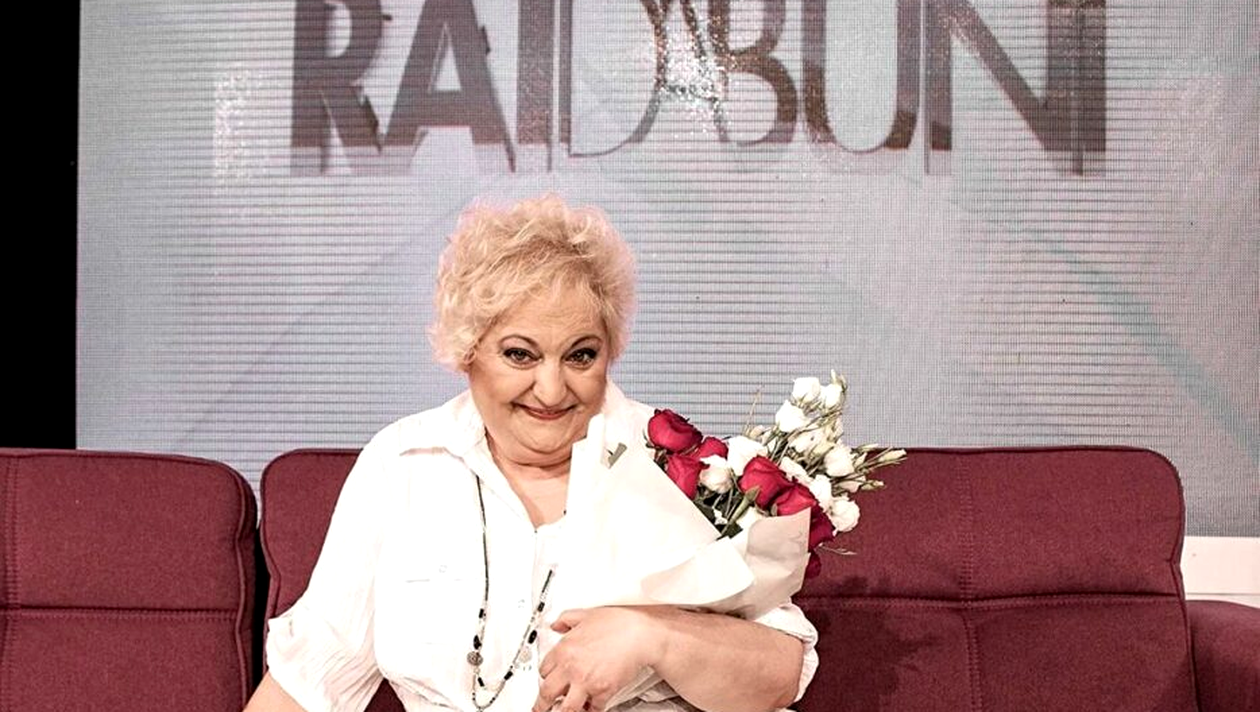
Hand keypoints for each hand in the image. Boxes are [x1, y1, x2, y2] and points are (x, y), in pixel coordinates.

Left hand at [533, 607, 663, 711]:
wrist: (639, 634)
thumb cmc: (618, 623)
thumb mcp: (585, 615)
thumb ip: (566, 619)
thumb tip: (557, 624)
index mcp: (564, 649)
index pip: (543, 670)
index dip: (545, 677)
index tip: (547, 681)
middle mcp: (571, 668)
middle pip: (547, 693)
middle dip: (542, 704)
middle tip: (541, 707)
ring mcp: (586, 682)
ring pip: (566, 708)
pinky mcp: (603, 692)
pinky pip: (593, 708)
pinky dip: (591, 710)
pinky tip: (590, 708)